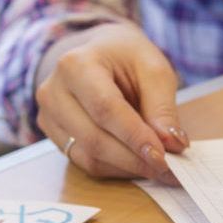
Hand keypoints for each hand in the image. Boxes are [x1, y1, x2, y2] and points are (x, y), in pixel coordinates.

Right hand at [33, 21, 187, 181]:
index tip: (164, 157)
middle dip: (135, 159)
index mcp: (76, 65)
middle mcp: (54, 91)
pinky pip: (85, 162)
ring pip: (89, 156)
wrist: (100, 53)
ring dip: (128, 168)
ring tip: (159, 167)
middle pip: (94, 139)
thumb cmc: (126, 57)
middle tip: (170, 169)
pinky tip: (138, 163)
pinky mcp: (54, 134)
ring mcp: (49, 115)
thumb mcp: (153, 69)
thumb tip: (172, 144)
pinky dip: (116, 168)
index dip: (135, 137)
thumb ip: (163, 108)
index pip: (105, 109)